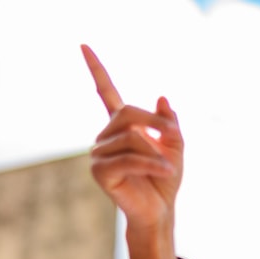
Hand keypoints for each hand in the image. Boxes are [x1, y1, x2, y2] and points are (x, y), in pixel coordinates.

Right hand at [82, 43, 182, 231]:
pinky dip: (151, 165)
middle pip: (127, 114)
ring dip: (155, 153)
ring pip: (131, 139)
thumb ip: (169, 123)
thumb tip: (161, 98)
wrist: (160, 211)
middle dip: (154, 123)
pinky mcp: (100, 173)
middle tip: (172, 134)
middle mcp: (105, 138)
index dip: (96, 69)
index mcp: (121, 128)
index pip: (105, 93)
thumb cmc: (164, 182)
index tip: (84, 45)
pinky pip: (129, 160)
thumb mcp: (175, 147)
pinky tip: (164, 171)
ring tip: (167, 167)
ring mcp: (99, 155)